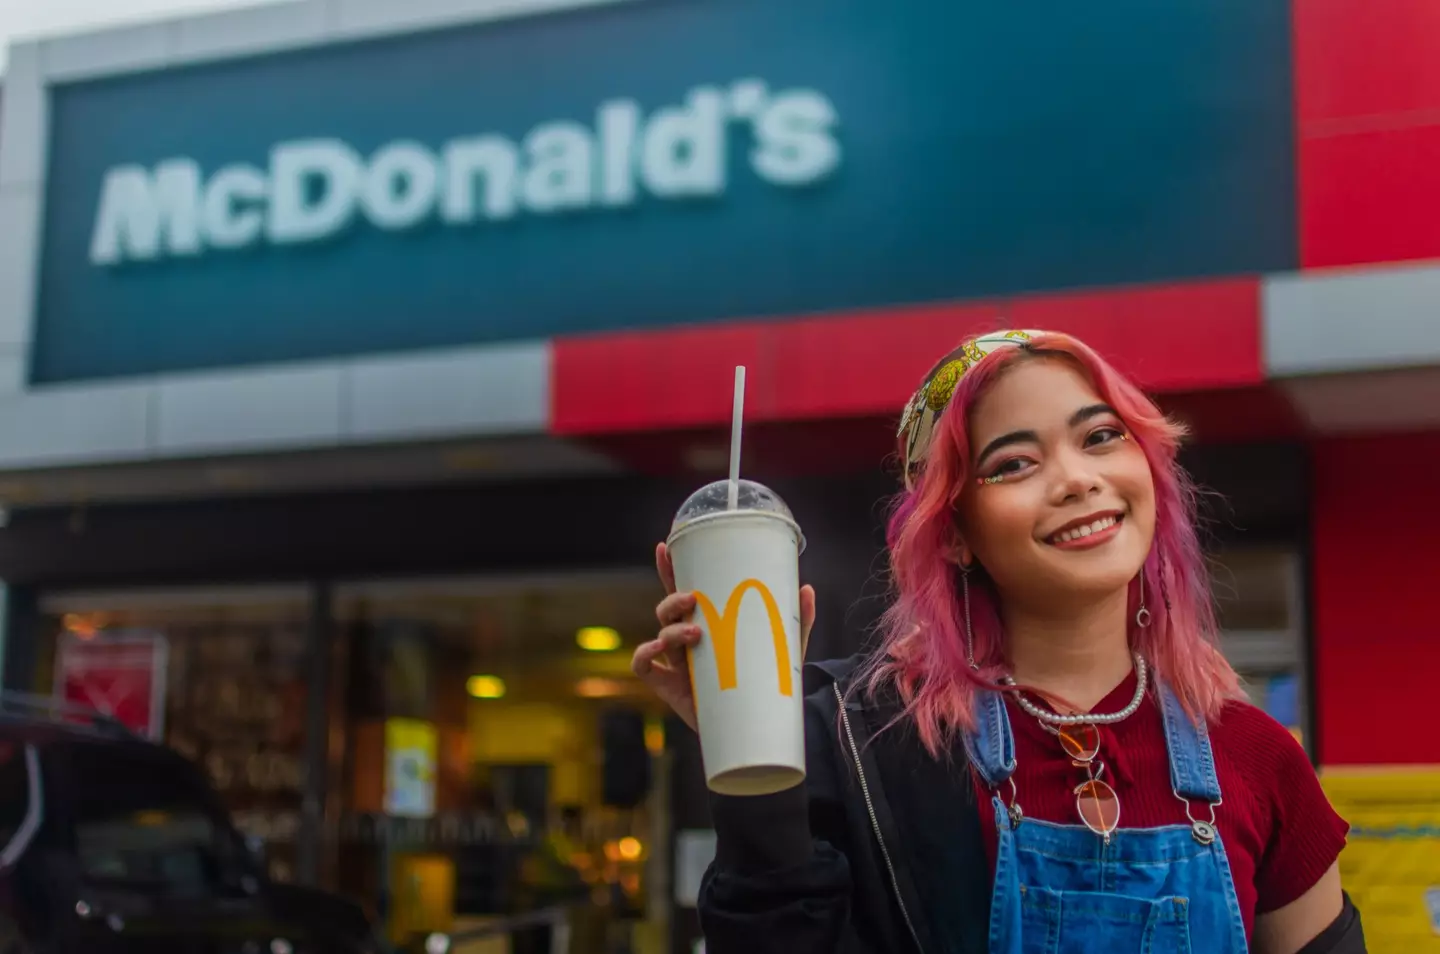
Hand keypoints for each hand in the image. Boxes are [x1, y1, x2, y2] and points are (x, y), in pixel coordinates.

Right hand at [632, 542, 816, 731]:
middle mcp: (688, 640)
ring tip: (696, 633)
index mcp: (709, 624)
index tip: (666, 547)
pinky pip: (643, 667)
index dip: (671, 569)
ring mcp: (676, 663)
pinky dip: (644, 653)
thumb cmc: (767, 682)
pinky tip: (656, 648)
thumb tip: (807, 589)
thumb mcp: (785, 649)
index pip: (684, 591)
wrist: (759, 726)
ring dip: (671, 627)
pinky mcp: (669, 687)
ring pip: (660, 633)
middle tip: (693, 598)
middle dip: (672, 597)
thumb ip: (796, 620)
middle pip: (667, 608)